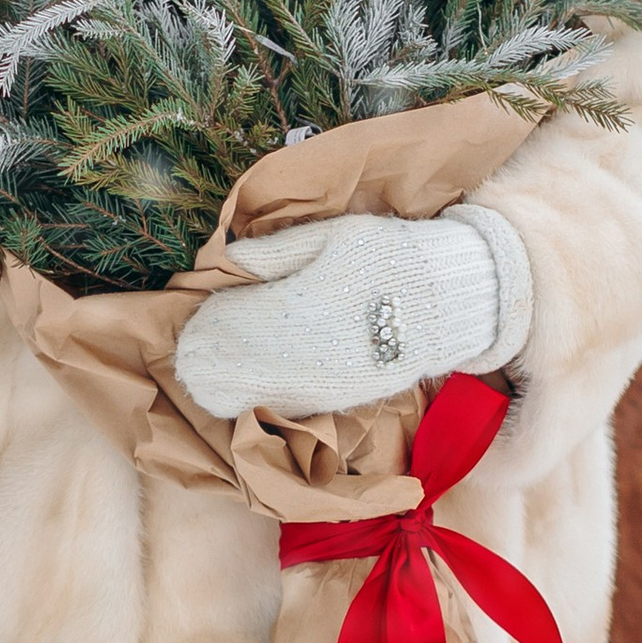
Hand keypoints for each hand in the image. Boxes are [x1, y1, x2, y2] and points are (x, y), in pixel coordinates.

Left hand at [171, 206, 529, 417]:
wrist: (452, 299)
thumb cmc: (390, 256)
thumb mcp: (336, 235)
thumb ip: (279, 250)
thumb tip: (228, 259)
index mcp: (305, 303)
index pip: (236, 321)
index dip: (207, 327)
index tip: (193, 323)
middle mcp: (310, 351)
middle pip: (239, 368)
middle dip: (211, 364)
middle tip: (188, 359)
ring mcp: (327, 383)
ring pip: (260, 395)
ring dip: (231, 387)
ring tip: (209, 378)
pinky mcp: (343, 401)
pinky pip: (290, 407)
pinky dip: (263, 400)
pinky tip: (247, 392)